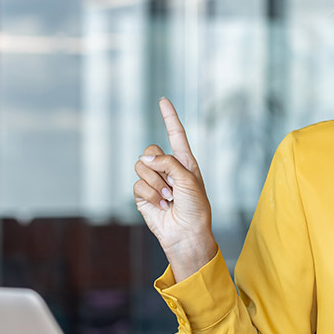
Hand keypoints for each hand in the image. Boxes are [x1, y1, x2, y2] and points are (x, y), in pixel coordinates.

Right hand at [134, 98, 216, 279]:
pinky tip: (161, 205)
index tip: (163, 100)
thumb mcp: (188, 178)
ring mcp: (154, 182)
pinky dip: (150, 195)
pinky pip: (137, 184)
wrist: (187, 233)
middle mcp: (168, 169)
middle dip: (159, 166)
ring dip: (156, 183)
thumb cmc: (195, 207)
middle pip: (151, 151)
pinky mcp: (142, 195)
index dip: (169, 117)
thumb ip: (168, 162)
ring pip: (141, 167)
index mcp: (184, 162)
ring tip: (169, 198)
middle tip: (172, 185)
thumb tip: (144, 159)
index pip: (176, 134)